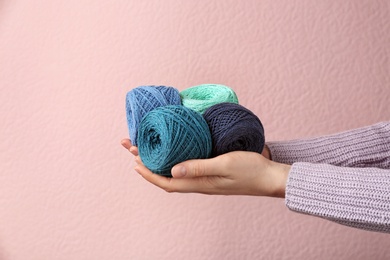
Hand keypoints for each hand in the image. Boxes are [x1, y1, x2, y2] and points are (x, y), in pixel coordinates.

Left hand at [121, 139, 289, 196]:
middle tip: (132, 146)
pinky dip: (173, 159)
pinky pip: (185, 168)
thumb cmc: (250, 171)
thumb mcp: (225, 165)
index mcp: (200, 184)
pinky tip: (173, 151)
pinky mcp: (210, 173)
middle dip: (147, 163)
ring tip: (146, 148)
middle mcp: (198, 184)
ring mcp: (204, 179)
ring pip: (174, 173)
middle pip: (166, 177)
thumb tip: (173, 170)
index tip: (134, 160)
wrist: (269, 177)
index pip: (166, 182)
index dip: (148, 173)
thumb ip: (199, 167)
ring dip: (158, 161)